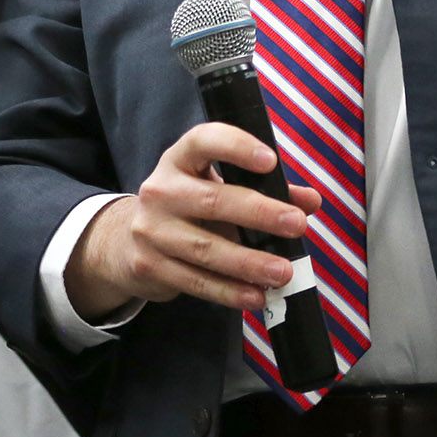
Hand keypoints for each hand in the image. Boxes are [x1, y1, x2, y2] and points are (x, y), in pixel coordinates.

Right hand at [63, 122, 322, 319]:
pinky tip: (256, 295)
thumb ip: (265, 190)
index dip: (236, 147)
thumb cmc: (187, 208)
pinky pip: (195, 281)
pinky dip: (229, 291)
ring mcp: (151, 230)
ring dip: (249, 263)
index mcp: (179, 161)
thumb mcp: (216, 187)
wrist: (126, 241)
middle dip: (258, 213)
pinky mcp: (150, 265)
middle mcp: (160, 190)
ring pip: (205, 248)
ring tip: (283, 271)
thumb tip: (309, 201)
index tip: (270, 160)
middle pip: (211, 200)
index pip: (203, 141)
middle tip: (296, 224)